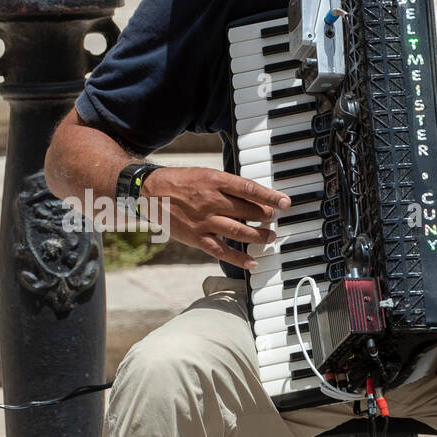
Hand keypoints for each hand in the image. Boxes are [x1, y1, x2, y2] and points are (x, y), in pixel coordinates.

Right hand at [146, 166, 289, 269]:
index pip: (249, 189)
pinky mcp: (196, 238)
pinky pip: (221, 251)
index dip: (270, 197)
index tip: (285, 203)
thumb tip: (254, 196)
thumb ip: (228, 185)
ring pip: (239, 231)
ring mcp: (204, 221)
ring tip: (270, 237)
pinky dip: (239, 258)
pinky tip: (252, 262)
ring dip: (258, 236)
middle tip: (274, 219)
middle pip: (247, 211)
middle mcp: (211, 201)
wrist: (151, 191)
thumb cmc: (181, 182)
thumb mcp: (206, 174)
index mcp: (215, 181)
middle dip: (265, 217)